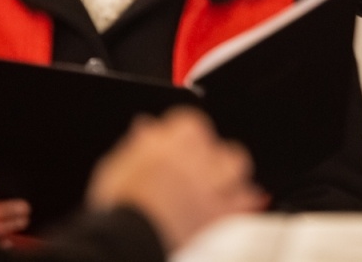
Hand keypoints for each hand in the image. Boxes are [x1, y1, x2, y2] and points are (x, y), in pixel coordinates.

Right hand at [87, 107, 264, 251]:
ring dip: (229, 171)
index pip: (188, 122)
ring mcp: (214, 184)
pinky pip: (246, 198)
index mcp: (174, 141)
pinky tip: (236, 202)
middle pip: (216, 143)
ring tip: (219, 181)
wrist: (132, 240)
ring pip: (237, 165)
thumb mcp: (116, 166)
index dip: (180, 134)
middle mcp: (199, 157)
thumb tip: (144, 127)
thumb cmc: (120, 206)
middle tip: (197, 166)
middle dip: (210, 154)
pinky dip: (243, 199)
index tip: (173, 143)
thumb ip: (136, 145)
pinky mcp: (222, 211)